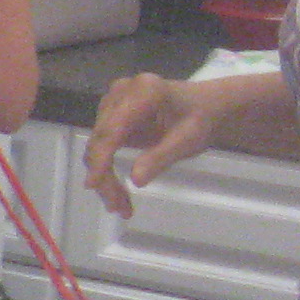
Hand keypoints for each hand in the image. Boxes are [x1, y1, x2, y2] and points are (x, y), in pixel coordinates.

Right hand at [85, 71, 224, 216]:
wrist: (206, 106)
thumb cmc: (202, 119)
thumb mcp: (188, 140)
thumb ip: (161, 157)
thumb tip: (135, 180)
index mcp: (144, 92)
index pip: (113, 129)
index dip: (101, 158)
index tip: (93, 185)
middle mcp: (121, 92)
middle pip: (100, 140)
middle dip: (104, 176)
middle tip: (118, 208)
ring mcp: (112, 101)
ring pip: (96, 146)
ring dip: (104, 176)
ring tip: (120, 204)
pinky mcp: (109, 113)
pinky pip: (101, 145)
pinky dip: (106, 168)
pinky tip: (116, 188)